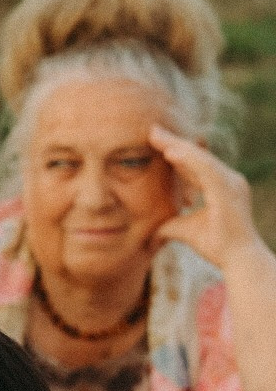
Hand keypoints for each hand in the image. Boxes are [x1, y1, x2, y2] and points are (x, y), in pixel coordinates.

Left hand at [150, 125, 264, 271]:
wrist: (239, 260)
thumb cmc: (219, 247)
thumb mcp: (187, 232)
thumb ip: (171, 226)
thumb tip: (151, 232)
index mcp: (221, 185)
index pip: (196, 164)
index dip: (176, 152)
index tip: (156, 141)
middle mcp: (229, 179)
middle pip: (197, 156)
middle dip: (174, 143)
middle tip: (152, 130)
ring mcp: (231, 182)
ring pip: (200, 158)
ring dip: (177, 146)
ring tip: (156, 136)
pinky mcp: (228, 189)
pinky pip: (205, 169)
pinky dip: (188, 159)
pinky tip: (171, 152)